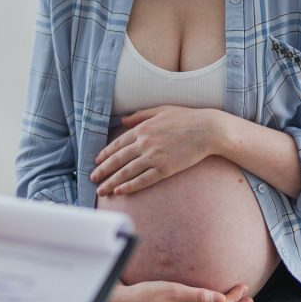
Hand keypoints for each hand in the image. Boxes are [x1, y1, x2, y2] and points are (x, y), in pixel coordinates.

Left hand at [92, 106, 217, 195]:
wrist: (208, 129)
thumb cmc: (186, 117)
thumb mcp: (160, 110)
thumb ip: (139, 116)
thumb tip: (122, 121)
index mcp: (141, 129)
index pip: (117, 144)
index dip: (105, 154)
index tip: (96, 162)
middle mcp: (144, 143)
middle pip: (118, 159)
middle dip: (103, 170)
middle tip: (92, 179)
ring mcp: (154, 156)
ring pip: (127, 172)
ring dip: (112, 182)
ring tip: (101, 189)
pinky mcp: (165, 169)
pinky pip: (143, 180)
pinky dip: (130, 186)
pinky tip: (119, 191)